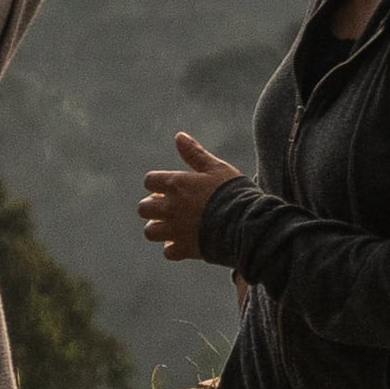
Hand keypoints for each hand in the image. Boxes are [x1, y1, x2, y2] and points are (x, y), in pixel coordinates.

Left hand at [138, 129, 240, 262]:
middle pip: (143, 208)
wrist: (245, 223)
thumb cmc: (233, 191)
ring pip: (150, 232)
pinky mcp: (184, 249)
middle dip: (152, 207)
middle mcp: (170, 207)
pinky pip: (168, 251)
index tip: (169, 187)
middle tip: (169, 207)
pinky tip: (184, 243)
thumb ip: (195, 154)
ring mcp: (175, 230)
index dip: (157, 184)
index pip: (150, 181)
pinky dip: (174, 248)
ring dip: (158, 228)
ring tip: (172, 227)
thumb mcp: (216, 168)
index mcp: (176, 184)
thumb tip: (179, 136)